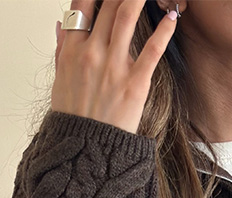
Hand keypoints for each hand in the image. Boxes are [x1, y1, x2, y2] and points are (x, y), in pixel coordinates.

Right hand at [52, 0, 177, 133]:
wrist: (85, 150)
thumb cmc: (74, 119)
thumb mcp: (60, 80)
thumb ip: (62, 49)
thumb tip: (61, 23)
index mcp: (72, 50)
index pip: (81, 4)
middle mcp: (92, 52)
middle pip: (108, 5)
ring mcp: (113, 67)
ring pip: (127, 17)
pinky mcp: (135, 83)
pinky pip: (152, 50)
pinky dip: (164, 31)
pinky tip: (172, 17)